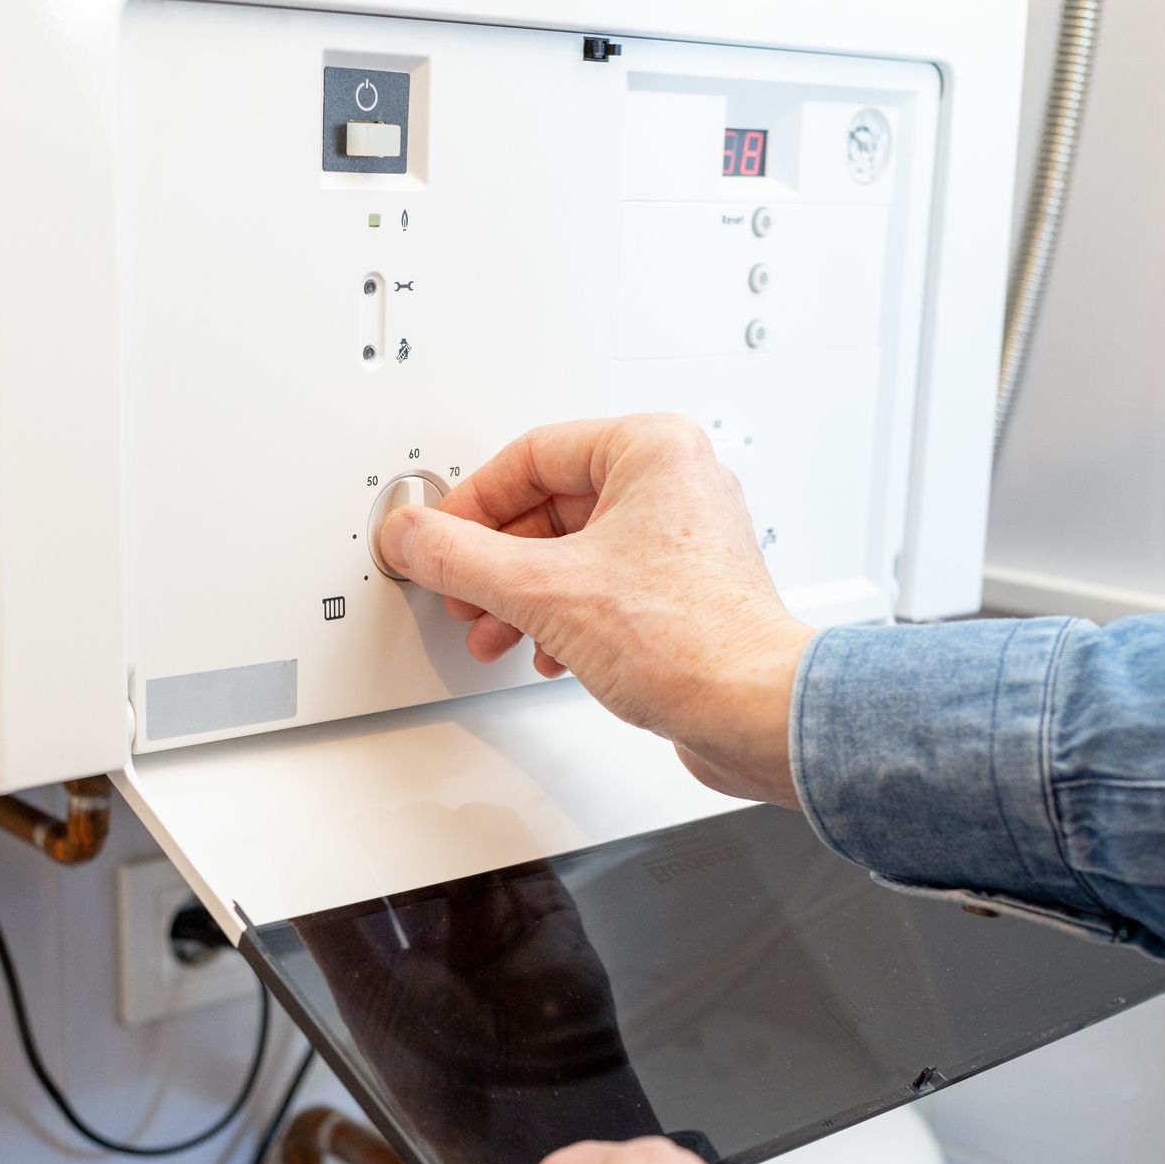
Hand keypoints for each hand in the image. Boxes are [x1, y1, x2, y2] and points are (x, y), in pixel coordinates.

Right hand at [377, 415, 813, 806]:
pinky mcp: (682, 591)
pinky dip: (562, 617)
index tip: (435, 538)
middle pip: (547, 506)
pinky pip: (600, 587)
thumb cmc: (693, 641)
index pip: (530, 455)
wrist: (754, 713)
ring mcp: (680, 539)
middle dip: (494, 561)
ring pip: (571, 552)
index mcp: (650, 450)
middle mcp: (674, 484)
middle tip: (460, 590)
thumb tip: (410, 536)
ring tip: (493, 629)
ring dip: (521, 595)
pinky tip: (547, 651)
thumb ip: (459, 558)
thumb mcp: (541, 589)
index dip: (469, 502)